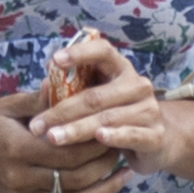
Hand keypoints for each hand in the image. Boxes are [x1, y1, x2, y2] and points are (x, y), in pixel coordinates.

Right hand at [0, 46, 142, 192]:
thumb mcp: (10, 105)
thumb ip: (40, 99)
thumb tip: (70, 83)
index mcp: (16, 149)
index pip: (66, 152)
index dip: (95, 145)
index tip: (113, 130)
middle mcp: (19, 180)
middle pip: (75, 179)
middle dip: (104, 166)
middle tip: (121, 149)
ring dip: (105, 192)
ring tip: (122, 174)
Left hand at [39, 37, 193, 192]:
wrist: (157, 141)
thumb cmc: (117, 115)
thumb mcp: (98, 98)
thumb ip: (76, 91)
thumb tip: (44, 85)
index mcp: (120, 69)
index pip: (103, 51)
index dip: (80, 53)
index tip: (54, 60)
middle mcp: (137, 85)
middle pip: (96, 96)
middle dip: (62, 111)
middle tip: (36, 124)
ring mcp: (148, 110)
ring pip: (108, 118)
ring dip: (77, 129)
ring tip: (53, 137)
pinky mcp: (154, 135)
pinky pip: (131, 135)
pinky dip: (114, 136)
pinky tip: (98, 137)